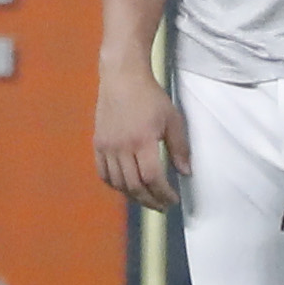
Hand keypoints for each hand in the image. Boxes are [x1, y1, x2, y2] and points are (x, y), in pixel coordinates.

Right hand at [94, 59, 190, 210]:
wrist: (122, 78)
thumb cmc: (150, 97)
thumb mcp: (172, 119)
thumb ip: (179, 147)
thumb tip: (185, 172)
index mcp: (142, 140)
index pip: (152, 178)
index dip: (163, 193)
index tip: (172, 200)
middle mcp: (122, 147)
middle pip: (134, 185)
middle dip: (150, 200)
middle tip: (162, 206)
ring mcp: (107, 146)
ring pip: (118, 183)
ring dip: (134, 196)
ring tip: (147, 199)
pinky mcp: (98, 144)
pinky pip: (104, 173)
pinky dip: (115, 185)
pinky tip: (126, 187)